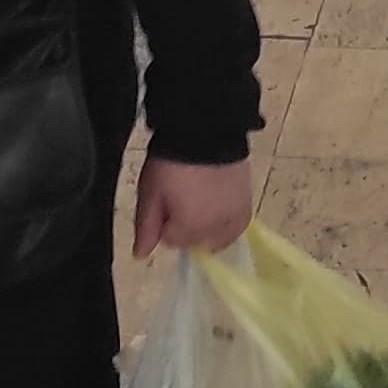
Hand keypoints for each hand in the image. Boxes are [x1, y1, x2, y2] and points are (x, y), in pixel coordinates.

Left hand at [134, 151, 253, 257]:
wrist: (206, 132)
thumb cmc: (171, 162)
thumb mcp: (150, 192)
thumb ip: (146, 227)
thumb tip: (140, 256)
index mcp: (188, 228)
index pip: (171, 242)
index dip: (164, 222)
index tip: (164, 200)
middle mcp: (215, 230)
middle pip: (194, 241)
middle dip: (185, 225)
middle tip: (180, 196)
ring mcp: (234, 218)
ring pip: (215, 237)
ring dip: (206, 225)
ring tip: (199, 199)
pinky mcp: (247, 204)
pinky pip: (236, 226)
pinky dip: (226, 222)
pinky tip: (218, 206)